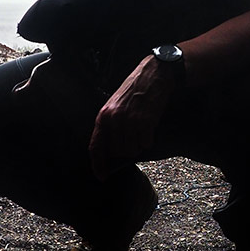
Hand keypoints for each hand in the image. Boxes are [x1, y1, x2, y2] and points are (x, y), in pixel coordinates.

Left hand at [88, 55, 176, 179]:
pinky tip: (149, 125)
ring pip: (132, 149)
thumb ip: (111, 125)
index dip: (98, 164)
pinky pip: (146, 143)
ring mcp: (129, 121)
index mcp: (103, 116)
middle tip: (134, 136)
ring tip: (142, 129)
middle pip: (118, 151)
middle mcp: (114, 119)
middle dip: (127, 149)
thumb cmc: (135, 90)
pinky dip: (149, 138)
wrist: (154, 74)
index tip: (102, 175)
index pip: (95, 146)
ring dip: (139, 144)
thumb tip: (112, 151)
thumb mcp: (116, 105)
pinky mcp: (145, 122)